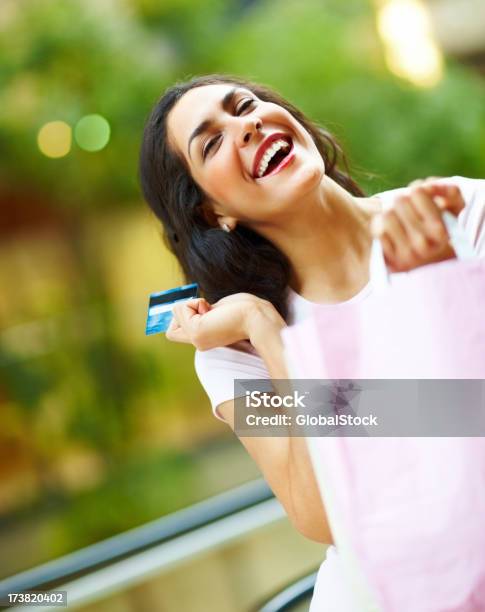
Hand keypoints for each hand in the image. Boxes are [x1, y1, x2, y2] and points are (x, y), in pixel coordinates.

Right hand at [166, 292, 281, 350]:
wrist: (257, 318)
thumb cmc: (245, 310)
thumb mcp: (217, 311)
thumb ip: (202, 312)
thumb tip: (181, 306)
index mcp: (205, 339)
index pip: (176, 333)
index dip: (184, 316)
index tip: (207, 312)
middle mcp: (199, 343)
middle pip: (171, 327)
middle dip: (185, 310)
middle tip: (209, 311)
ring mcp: (196, 339)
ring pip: (176, 312)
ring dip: (193, 303)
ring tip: (213, 310)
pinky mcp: (196, 332)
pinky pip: (181, 307)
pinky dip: (195, 302)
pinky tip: (211, 309)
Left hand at [370, 181, 464, 272]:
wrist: (431, 267)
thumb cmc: (438, 233)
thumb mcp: (451, 213)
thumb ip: (446, 193)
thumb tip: (426, 185)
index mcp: (440, 230)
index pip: (418, 191)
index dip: (417, 189)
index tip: (418, 197)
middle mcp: (423, 242)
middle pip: (400, 200)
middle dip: (402, 201)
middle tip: (406, 208)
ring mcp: (405, 253)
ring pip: (386, 214)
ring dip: (389, 213)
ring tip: (396, 219)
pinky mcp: (389, 259)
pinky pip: (377, 231)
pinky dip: (379, 227)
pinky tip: (388, 231)